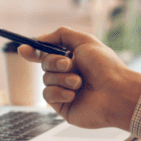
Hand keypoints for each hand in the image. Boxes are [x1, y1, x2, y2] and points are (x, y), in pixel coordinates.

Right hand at [16, 27, 140, 130]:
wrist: (116, 93)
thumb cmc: (106, 67)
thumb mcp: (85, 41)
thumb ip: (61, 35)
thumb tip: (39, 39)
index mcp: (74, 59)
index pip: (48, 53)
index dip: (34, 51)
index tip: (23, 49)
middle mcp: (68, 74)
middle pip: (44, 64)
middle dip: (54, 62)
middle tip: (69, 64)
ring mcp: (65, 91)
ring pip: (45, 79)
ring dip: (61, 78)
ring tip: (79, 82)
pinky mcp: (63, 106)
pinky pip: (48, 95)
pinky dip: (59, 92)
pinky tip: (74, 94)